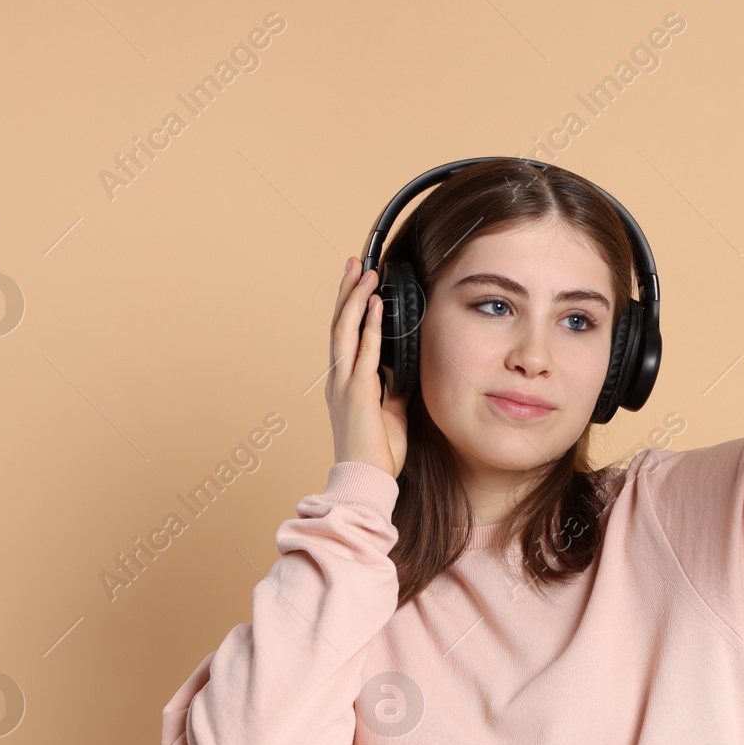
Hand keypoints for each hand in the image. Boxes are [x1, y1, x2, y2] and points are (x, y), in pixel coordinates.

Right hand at [326, 256, 408, 479]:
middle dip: (347, 292)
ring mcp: (344, 385)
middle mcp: (338, 380)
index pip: (344, 337)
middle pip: (338, 325)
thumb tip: (405, 370)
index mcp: (344, 384)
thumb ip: (394, 389)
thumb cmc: (377, 453)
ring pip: (345, 331)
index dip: (350, 308)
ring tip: (365, 273)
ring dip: (355, 299)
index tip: (358, 284)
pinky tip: (374, 305)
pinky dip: (368, 326)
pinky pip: (363, 352)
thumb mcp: (392, 413)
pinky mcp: (357, 393)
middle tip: (354, 263)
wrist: (366, 481)